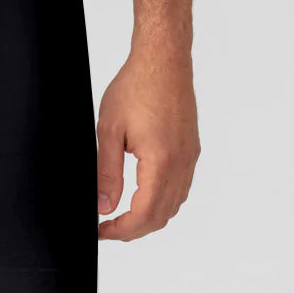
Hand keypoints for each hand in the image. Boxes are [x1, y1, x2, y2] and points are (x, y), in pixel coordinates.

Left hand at [95, 45, 198, 239]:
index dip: (121, 231)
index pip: (144, 215)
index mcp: (161, 162)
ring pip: (174, 205)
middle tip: (108, 227)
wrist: (163, 61)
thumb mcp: (110, 130)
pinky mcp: (191, 149)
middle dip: (134, 229)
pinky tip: (144, 193)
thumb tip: (104, 206)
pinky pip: (181, 187)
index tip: (102, 231)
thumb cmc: (137, 86)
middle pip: (161, 216)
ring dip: (150, 216)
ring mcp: (190, 158)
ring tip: (122, 214)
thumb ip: (106, 172)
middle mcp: (181, 164)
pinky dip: (163, 200)